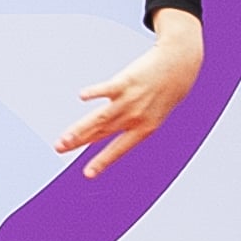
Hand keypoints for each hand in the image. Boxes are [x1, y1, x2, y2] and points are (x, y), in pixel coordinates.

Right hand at [55, 12, 204, 177]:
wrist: (180, 66)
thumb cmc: (166, 91)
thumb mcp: (153, 114)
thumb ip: (128, 123)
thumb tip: (103, 129)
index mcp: (143, 129)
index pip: (118, 148)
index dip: (102, 161)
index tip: (88, 174)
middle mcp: (135, 117)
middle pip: (102, 132)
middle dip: (79, 142)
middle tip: (60, 149)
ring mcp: (130, 99)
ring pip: (101, 118)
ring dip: (80, 129)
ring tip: (64, 139)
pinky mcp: (127, 81)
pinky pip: (108, 88)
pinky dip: (95, 92)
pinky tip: (82, 96)